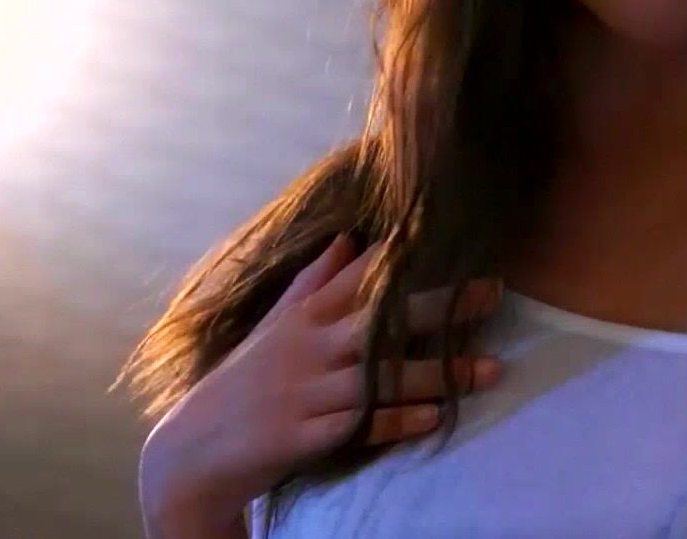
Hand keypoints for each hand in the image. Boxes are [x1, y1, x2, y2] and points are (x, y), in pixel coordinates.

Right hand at [138, 235, 502, 535]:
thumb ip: (313, 283)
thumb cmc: (242, 382)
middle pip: (381, 320)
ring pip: (381, 377)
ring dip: (439, 374)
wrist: (193, 451)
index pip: (358, 277)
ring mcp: (305, 393)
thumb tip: (347, 238)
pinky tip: (435, 417)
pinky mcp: (303, 437)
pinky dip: (398, 421)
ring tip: (490, 370)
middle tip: (493, 293)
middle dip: (440, 306)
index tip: (447, 235)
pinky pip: (361, 426)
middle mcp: (307, 349)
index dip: (403, 256)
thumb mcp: (274, 326)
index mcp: (302, 318)